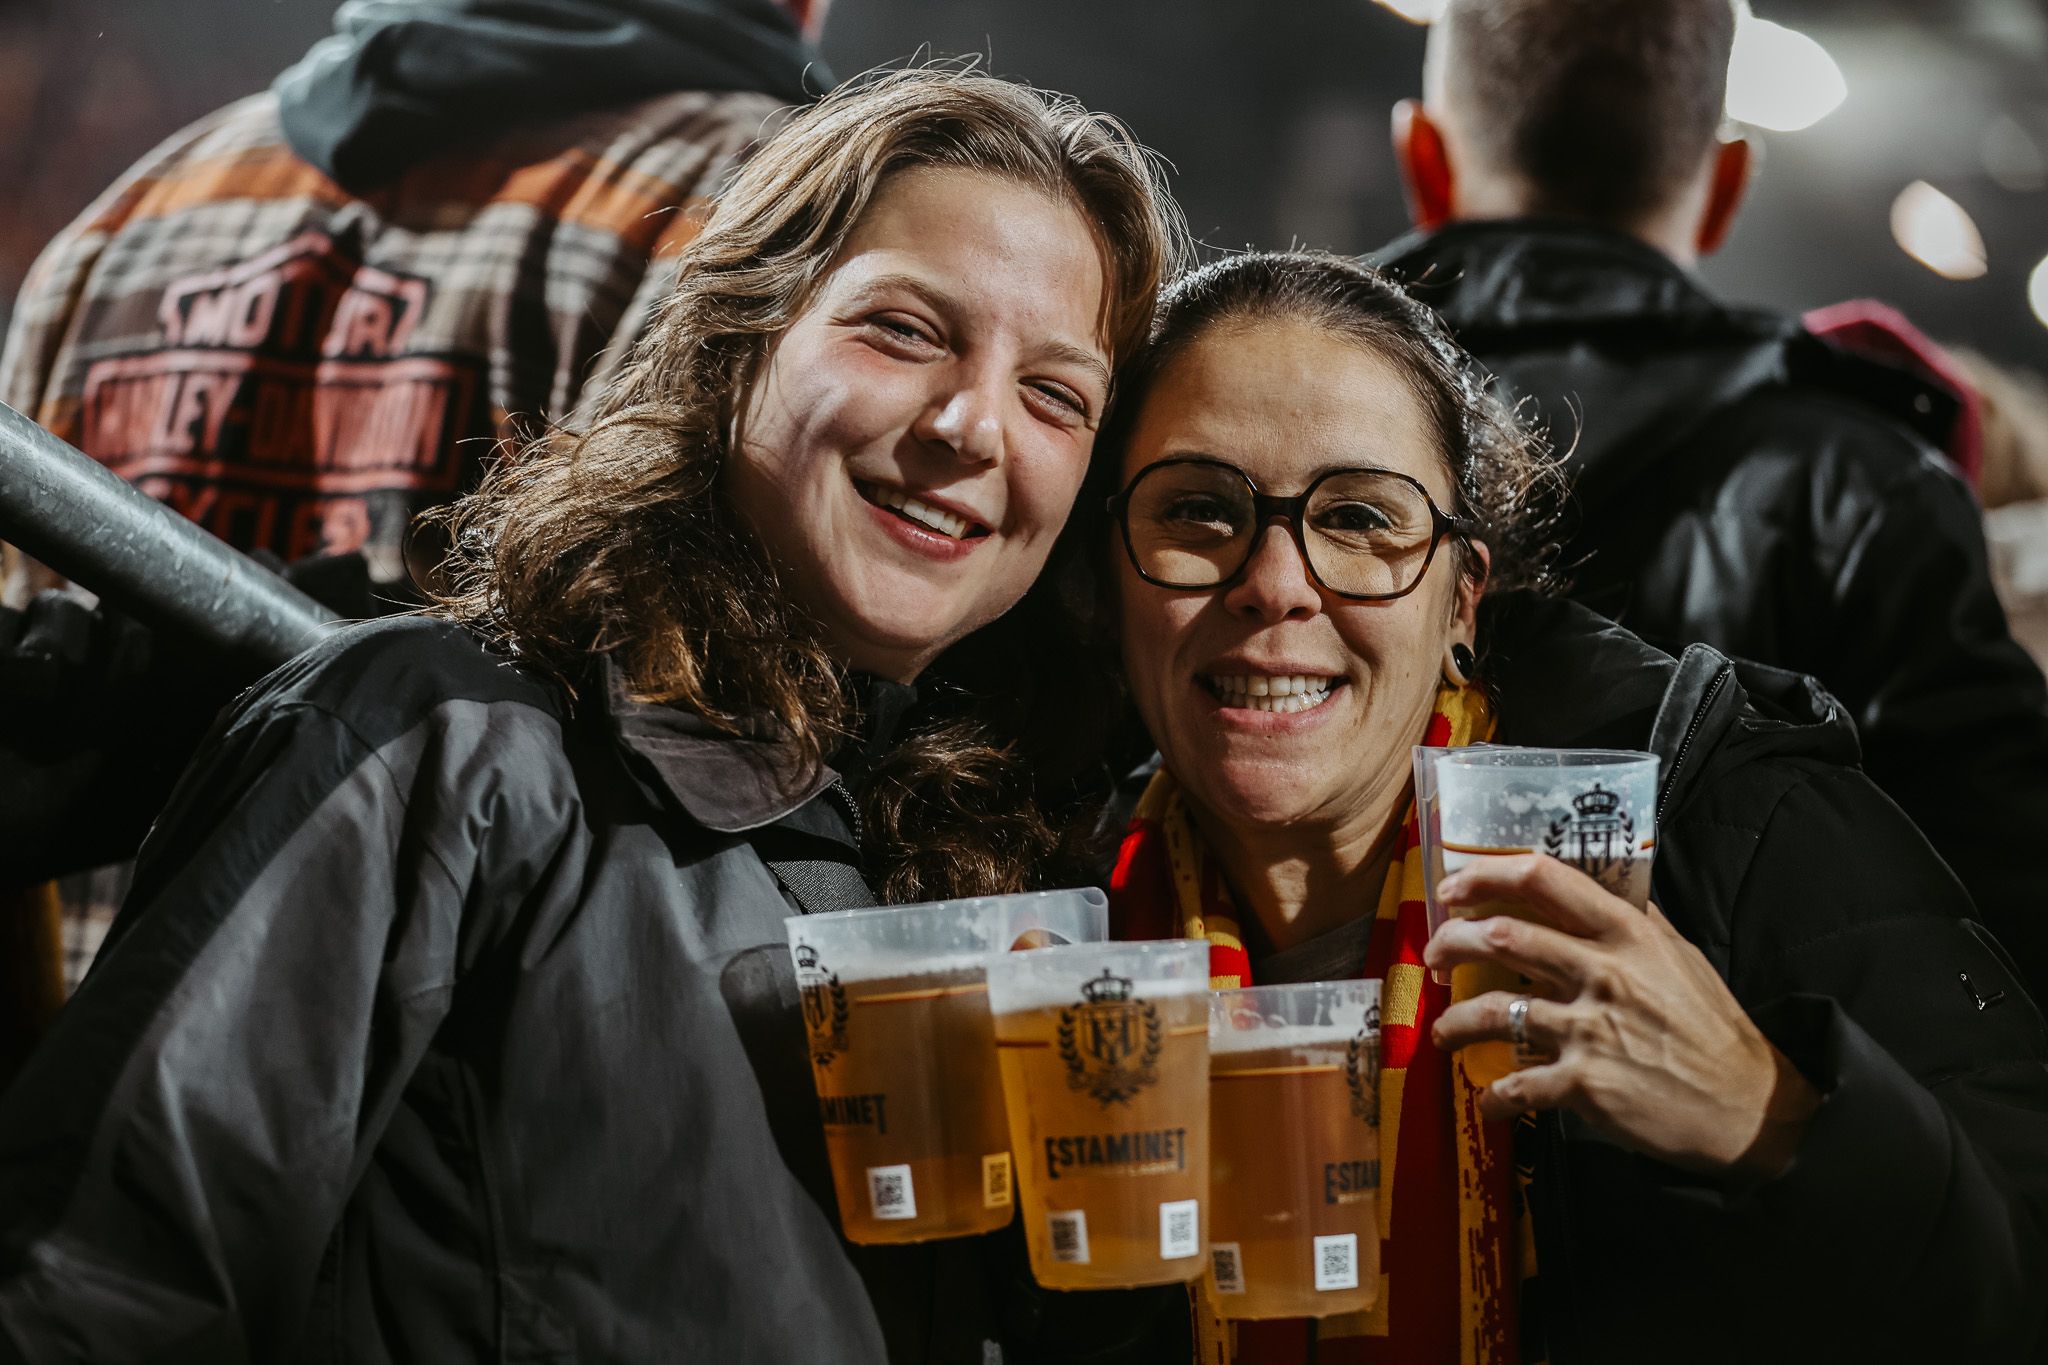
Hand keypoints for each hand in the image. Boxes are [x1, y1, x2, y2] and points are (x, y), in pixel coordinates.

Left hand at [1423, 853, 1817, 1177]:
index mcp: (1626, 933)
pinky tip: (1490, 1101)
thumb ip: (1636, 918)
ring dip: (1453, 1023)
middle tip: (1433, 957)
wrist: (1748, 1107)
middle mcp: (1603, 973)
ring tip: (1444, 1034)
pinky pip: (1515, 1086)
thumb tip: (1607, 879)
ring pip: (1492, 1012)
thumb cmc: (1711, 1028)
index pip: (1545, 880)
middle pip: (1502, 937)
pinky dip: (1493, 1097)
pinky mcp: (1585, 1085)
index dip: (1486, 875)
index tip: (1452, 888)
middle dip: (1450, 943)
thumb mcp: (1680, 956)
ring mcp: (1590, 1029)